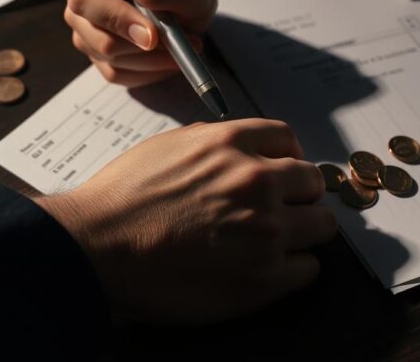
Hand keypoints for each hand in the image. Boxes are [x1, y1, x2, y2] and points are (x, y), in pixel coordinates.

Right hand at [34, 119, 336, 323]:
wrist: (97, 245)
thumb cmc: (121, 198)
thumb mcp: (169, 146)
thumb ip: (213, 145)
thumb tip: (239, 153)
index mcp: (231, 143)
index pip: (289, 140)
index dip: (285, 159)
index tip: (280, 174)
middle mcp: (255, 181)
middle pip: (313, 182)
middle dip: (298, 195)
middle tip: (279, 210)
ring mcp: (265, 230)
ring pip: (321, 225)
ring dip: (303, 232)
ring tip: (275, 242)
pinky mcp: (263, 278)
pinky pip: (308, 269)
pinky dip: (294, 270)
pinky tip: (268, 270)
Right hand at [64, 0, 216, 86]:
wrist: (187, 3)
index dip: (117, 18)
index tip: (153, 35)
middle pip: (89, 32)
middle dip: (139, 44)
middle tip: (182, 42)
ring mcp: (85, 24)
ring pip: (105, 55)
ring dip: (150, 58)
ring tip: (186, 43)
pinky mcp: (96, 50)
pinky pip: (115, 72)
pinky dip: (148, 71)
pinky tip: (170, 56)